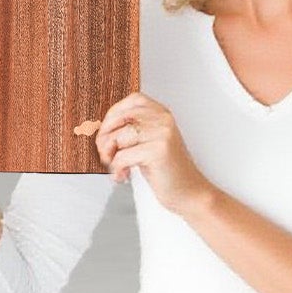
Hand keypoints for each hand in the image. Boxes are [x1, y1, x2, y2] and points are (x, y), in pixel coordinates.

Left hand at [96, 92, 210, 216]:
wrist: (189, 192)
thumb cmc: (167, 170)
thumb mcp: (150, 142)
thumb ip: (133, 130)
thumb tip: (101, 128)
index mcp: (162, 114)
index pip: (132, 100)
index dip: (113, 114)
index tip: (107, 132)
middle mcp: (163, 120)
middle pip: (120, 118)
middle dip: (105, 138)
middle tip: (106, 154)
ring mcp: (162, 134)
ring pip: (118, 137)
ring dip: (110, 155)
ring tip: (117, 167)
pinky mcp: (157, 151)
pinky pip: (122, 156)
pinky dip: (117, 169)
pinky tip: (124, 175)